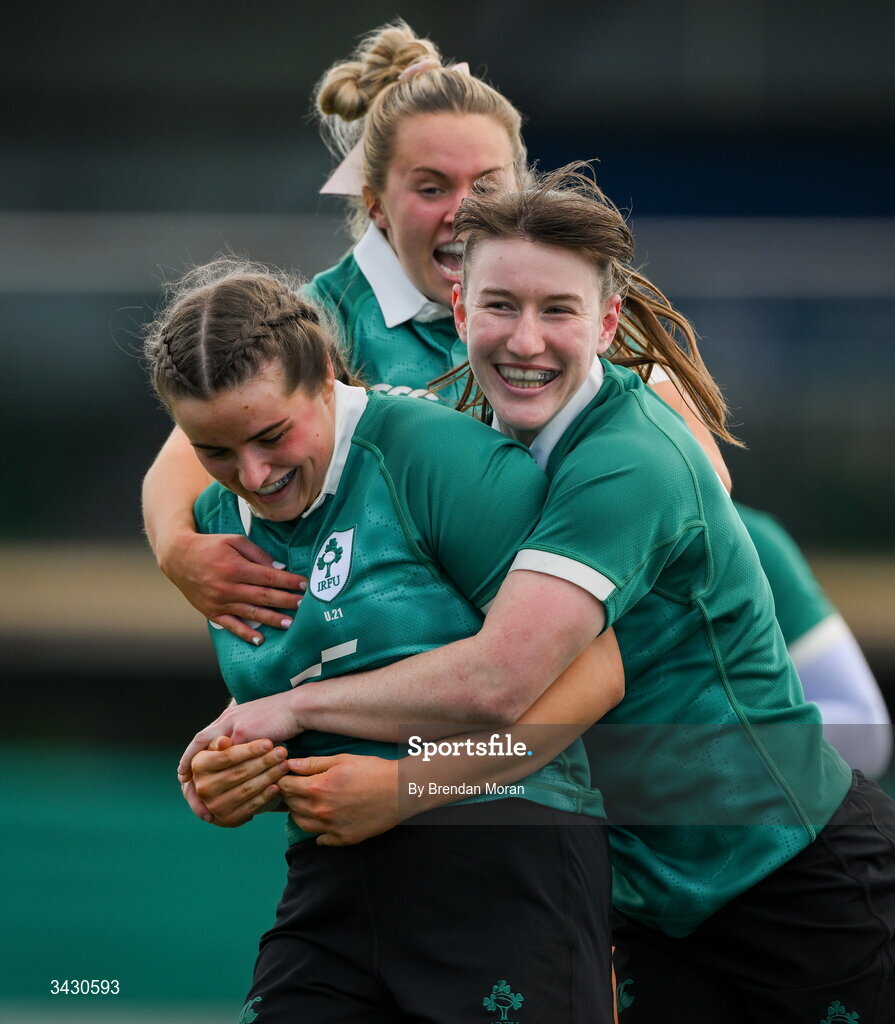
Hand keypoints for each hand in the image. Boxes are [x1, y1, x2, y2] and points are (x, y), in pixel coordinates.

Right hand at [159, 531, 306, 644]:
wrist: (178, 557)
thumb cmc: (210, 546)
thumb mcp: (235, 540)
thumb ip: (258, 554)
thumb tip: (279, 569)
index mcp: (236, 567)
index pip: (269, 577)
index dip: (289, 581)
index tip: (304, 584)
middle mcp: (228, 587)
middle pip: (264, 596)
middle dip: (286, 601)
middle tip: (304, 604)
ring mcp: (220, 602)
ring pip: (251, 613)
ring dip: (272, 619)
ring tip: (290, 623)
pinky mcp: (212, 612)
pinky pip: (231, 626)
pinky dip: (245, 634)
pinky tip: (260, 640)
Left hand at [177, 691, 305, 781]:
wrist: (299, 707)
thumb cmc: (283, 717)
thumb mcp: (258, 723)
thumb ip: (245, 735)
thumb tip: (239, 752)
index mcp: (229, 716)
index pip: (202, 738)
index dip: (191, 756)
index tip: (183, 774)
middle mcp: (227, 719)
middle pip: (199, 744)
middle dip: (190, 766)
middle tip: (184, 785)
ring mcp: (233, 725)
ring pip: (210, 753)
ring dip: (203, 775)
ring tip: (200, 793)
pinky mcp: (244, 733)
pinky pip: (228, 758)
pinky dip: (222, 775)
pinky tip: (221, 788)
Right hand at [185, 736, 289, 826]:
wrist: (224, 787)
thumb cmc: (225, 758)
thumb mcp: (219, 747)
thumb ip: (219, 740)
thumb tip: (224, 742)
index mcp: (199, 765)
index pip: (228, 756)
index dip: (250, 749)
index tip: (269, 743)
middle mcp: (203, 787)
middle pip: (240, 772)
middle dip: (264, 761)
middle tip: (283, 752)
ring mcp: (214, 805)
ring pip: (247, 788)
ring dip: (269, 776)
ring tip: (284, 765)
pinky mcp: (228, 819)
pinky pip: (251, 806)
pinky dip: (266, 795)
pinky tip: (278, 785)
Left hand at [280, 754, 399, 846]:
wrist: (400, 791)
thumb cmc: (372, 770)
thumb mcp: (341, 760)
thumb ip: (313, 764)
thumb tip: (290, 764)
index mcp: (317, 788)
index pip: (286, 786)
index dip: (284, 779)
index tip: (287, 775)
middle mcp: (320, 811)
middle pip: (291, 805)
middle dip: (289, 795)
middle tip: (296, 787)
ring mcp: (331, 828)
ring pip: (301, 824)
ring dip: (299, 812)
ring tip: (307, 802)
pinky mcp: (343, 838)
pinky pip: (320, 839)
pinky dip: (317, 831)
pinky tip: (323, 820)